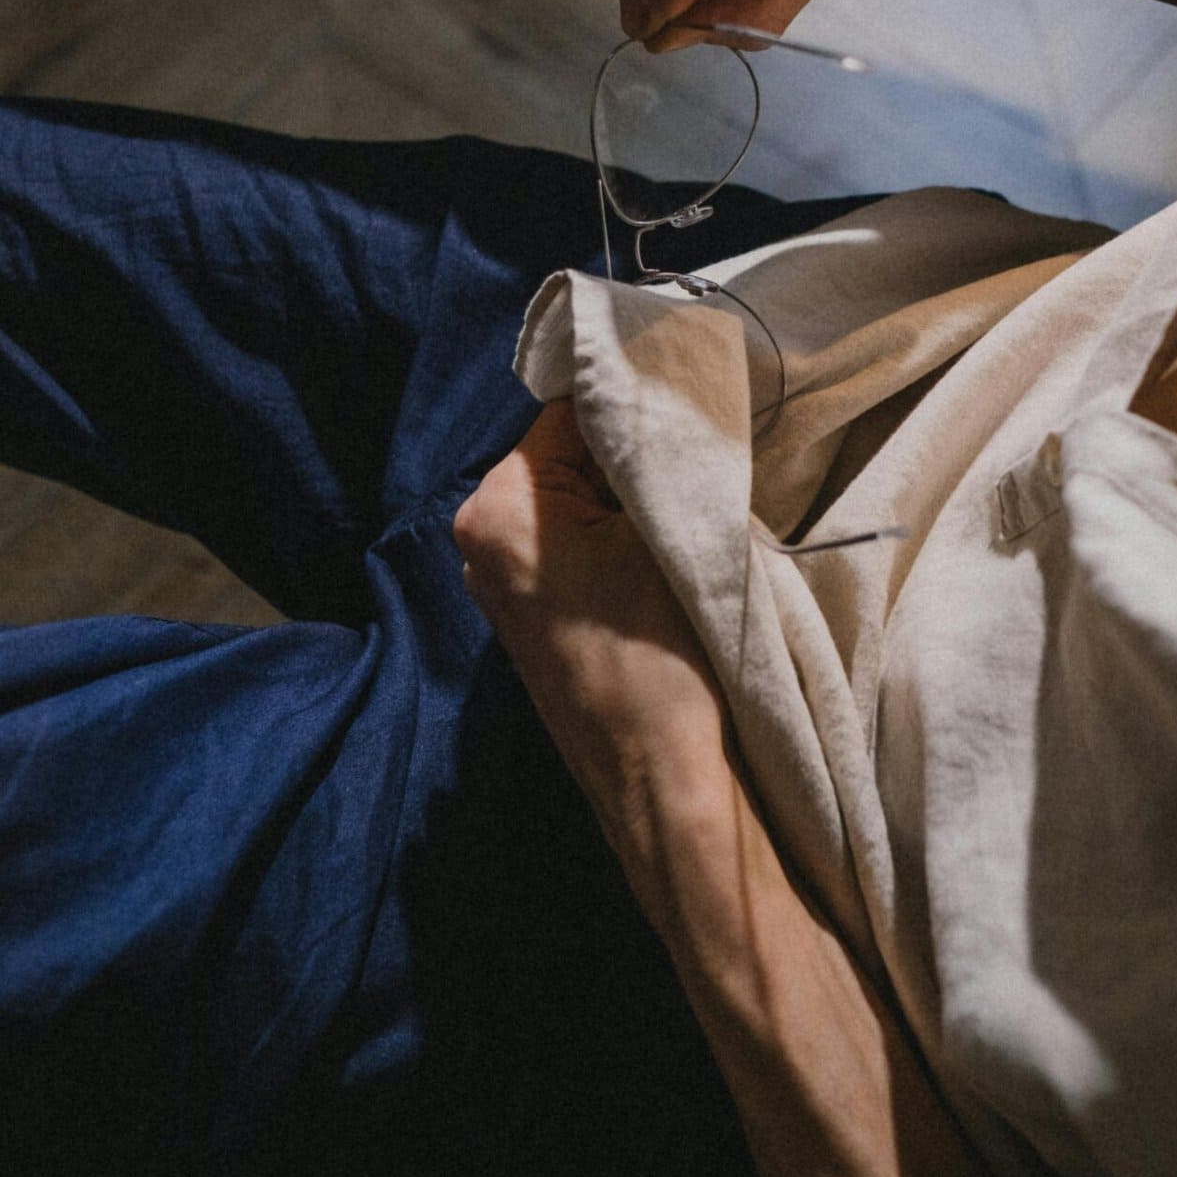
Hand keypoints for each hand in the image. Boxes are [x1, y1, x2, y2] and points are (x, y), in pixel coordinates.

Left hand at [454, 402, 731, 893]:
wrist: (664, 780)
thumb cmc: (663, 660)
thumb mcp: (667, 529)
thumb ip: (650, 453)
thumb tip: (663, 400)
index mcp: (498, 509)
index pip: (570, 408)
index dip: (635, 400)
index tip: (689, 396)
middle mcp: (480, 541)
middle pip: (566, 454)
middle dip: (628, 449)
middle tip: (696, 449)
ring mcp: (500, 585)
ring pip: (574, 500)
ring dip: (627, 494)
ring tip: (686, 501)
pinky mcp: (531, 617)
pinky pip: (572, 543)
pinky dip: (615, 533)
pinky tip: (663, 546)